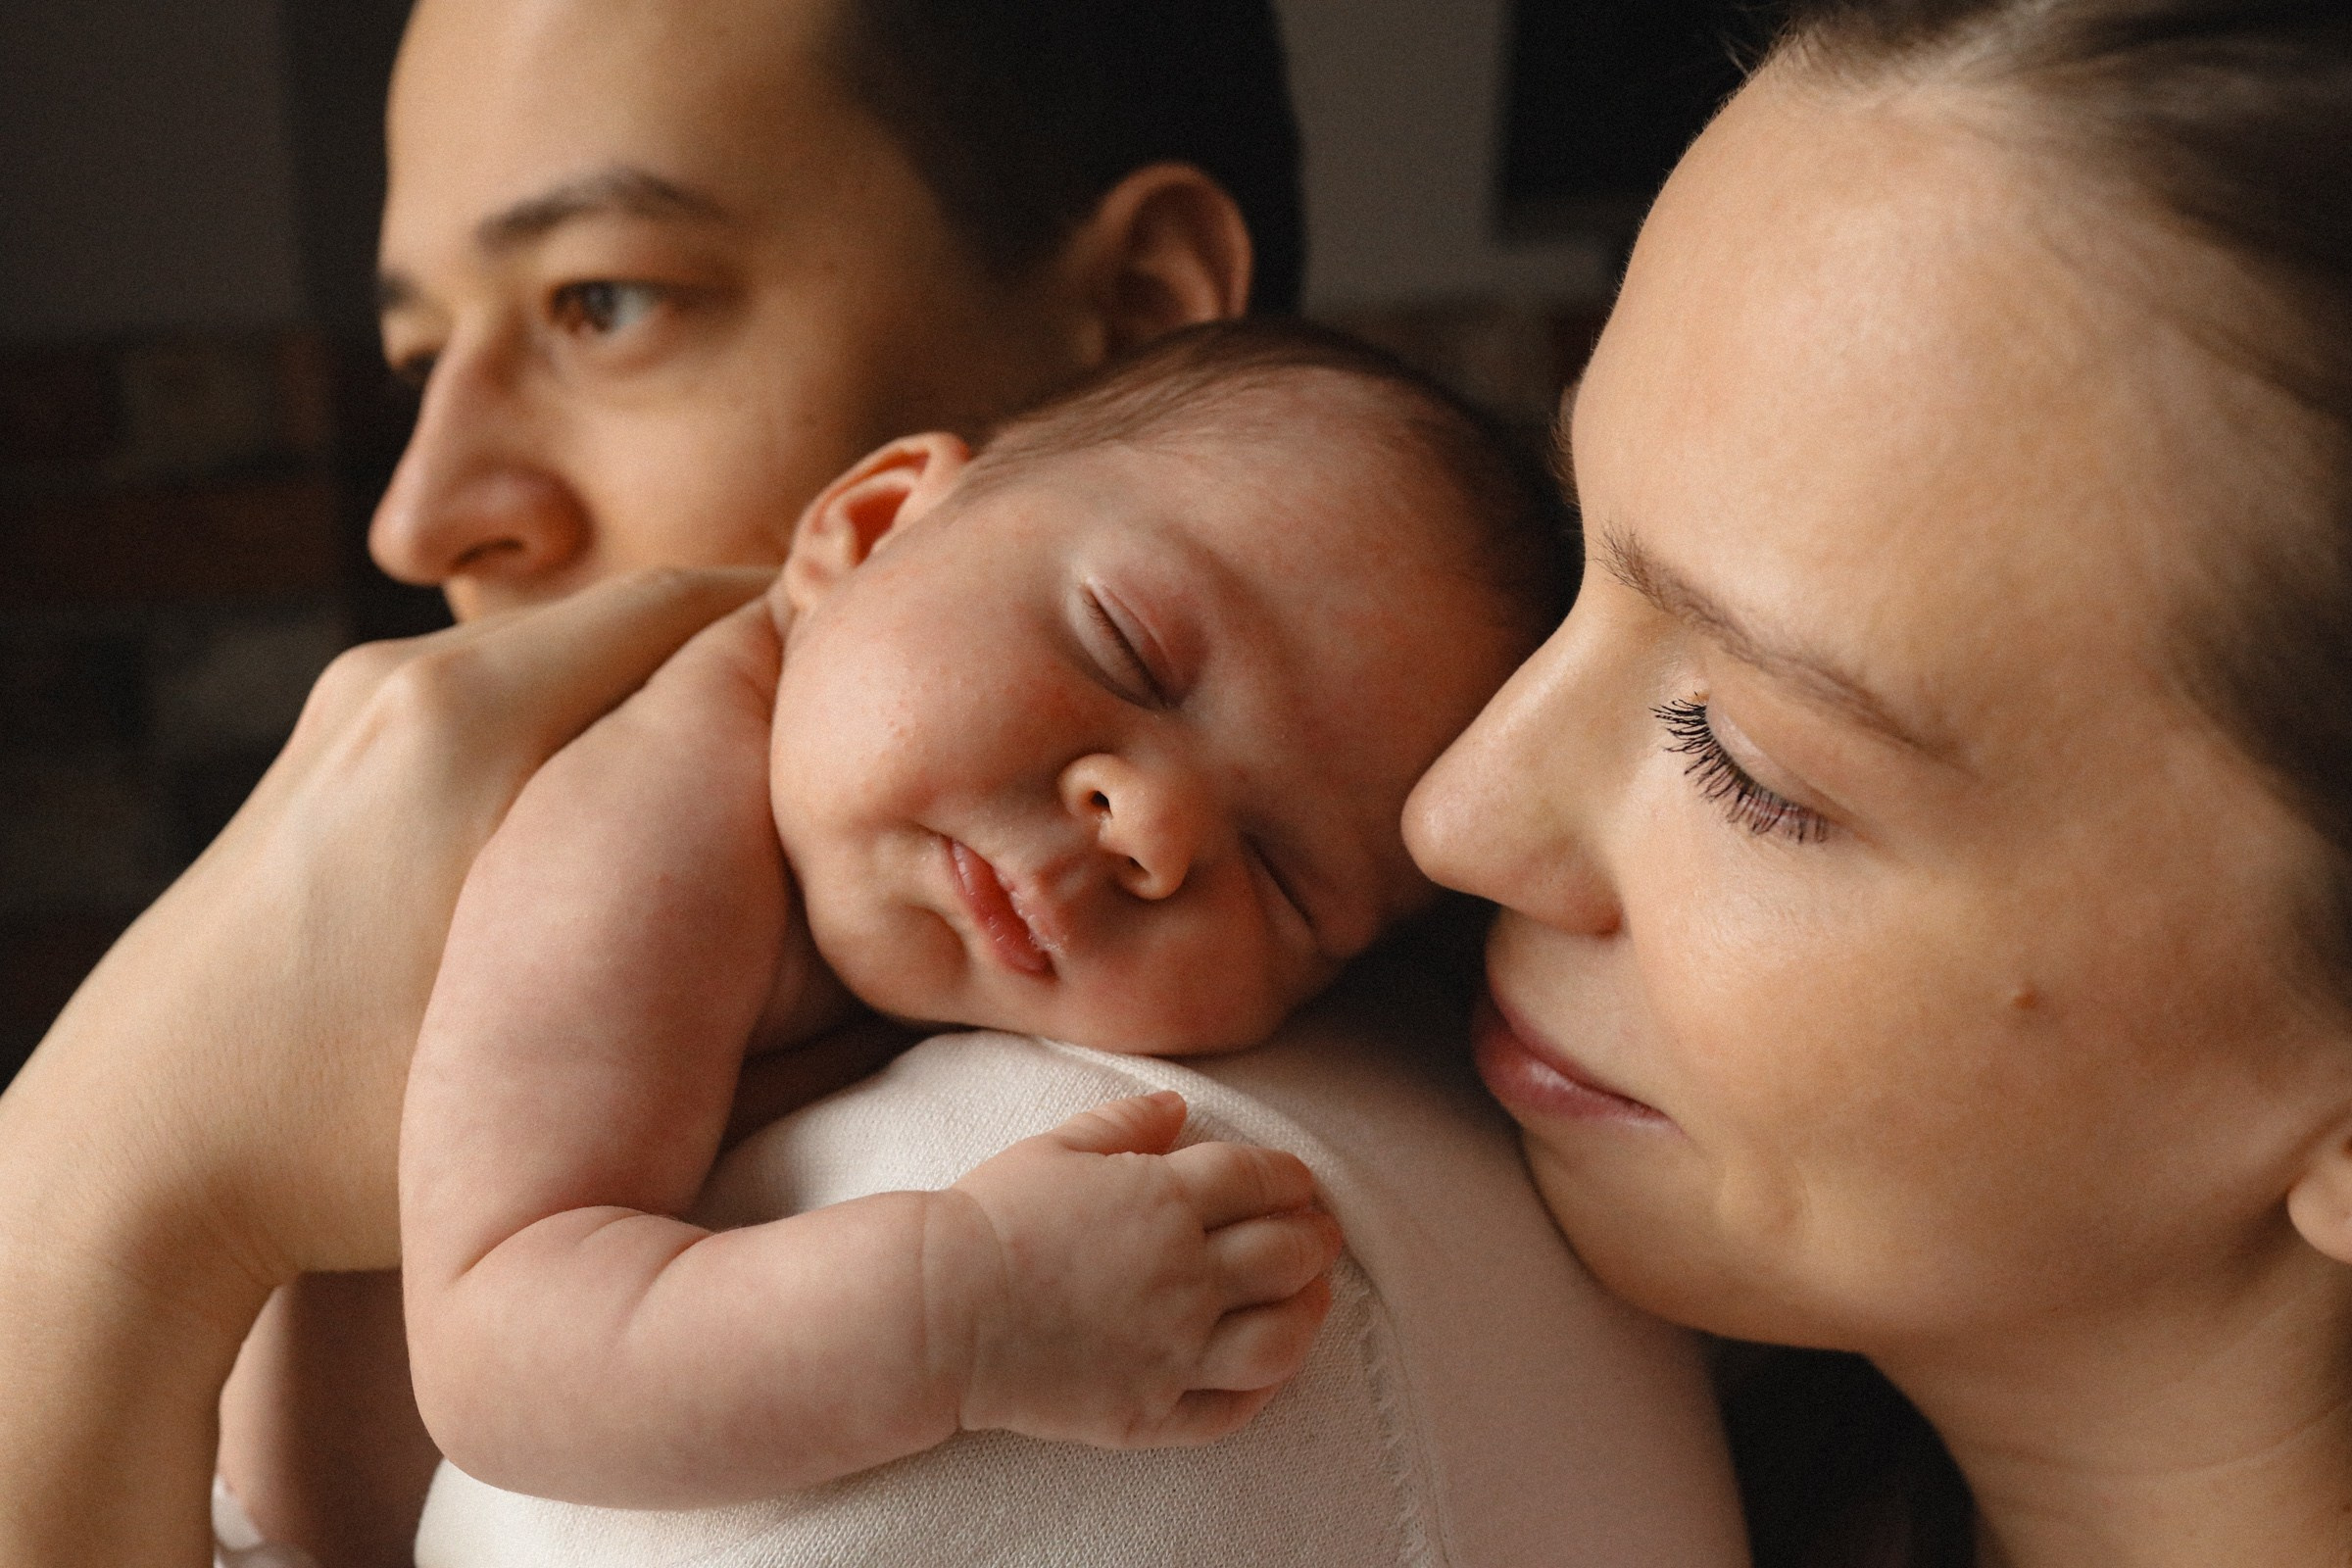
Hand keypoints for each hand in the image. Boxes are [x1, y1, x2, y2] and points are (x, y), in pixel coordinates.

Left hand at [4, 567, 774, 1292]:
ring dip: (658, 705)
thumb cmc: (341, 1123)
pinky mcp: (327, 747)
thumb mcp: (549, 1032)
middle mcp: (405, 680)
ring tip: (734, 803)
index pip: (697, 604)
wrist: (134, 1151)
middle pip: (636, 619)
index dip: (808, 635)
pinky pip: (500, 698)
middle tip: (831, 755)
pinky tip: (617, 833)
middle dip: (744, 671)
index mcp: (469, 723)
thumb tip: (825, 856)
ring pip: (569, 659)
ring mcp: (355, 707)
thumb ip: (699, 928)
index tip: (878, 700)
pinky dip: (580, 733)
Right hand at [941, 1092, 1341, 1448]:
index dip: (1291, 1179)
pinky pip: (1232, 1407)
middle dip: (1315, 1238)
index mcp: (1167, 1201)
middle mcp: (1186, 1276)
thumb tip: (1179, 1107)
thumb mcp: (1057, 1148)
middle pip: (1288, 1254)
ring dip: (1310, 1311)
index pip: (1261, 1181)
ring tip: (1313, 1297)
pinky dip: (1266, 1387)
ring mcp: (1173, 1349)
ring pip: (1281, 1337)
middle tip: (1322, 1233)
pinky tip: (1271, 1366)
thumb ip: (1126, 1124)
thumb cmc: (991, 1220)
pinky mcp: (1151, 1410)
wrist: (936, 1312)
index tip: (1299, 1183)